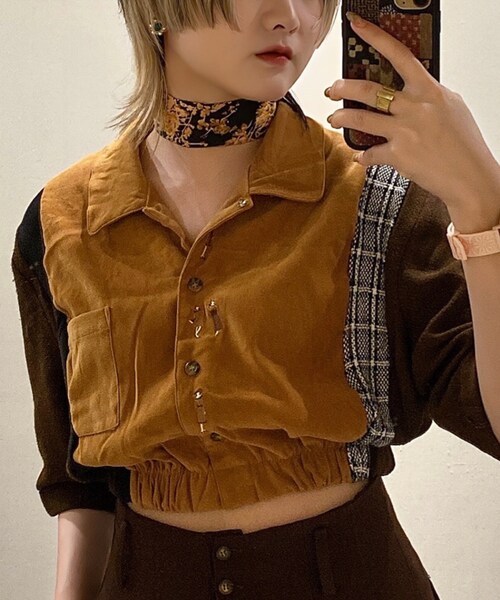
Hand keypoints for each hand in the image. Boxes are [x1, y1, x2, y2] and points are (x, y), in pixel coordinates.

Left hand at [324, 13, 499, 211]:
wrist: (470, 177)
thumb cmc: (464, 144)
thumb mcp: (451, 108)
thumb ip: (427, 96)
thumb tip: (409, 91)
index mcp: (429, 91)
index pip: (399, 55)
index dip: (375, 37)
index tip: (357, 26)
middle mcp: (415, 108)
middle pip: (369, 89)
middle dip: (344, 87)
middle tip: (332, 89)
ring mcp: (405, 131)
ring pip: (361, 118)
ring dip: (342, 117)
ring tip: (333, 117)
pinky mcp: (398, 155)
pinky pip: (369, 153)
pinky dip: (362, 156)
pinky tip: (360, 157)